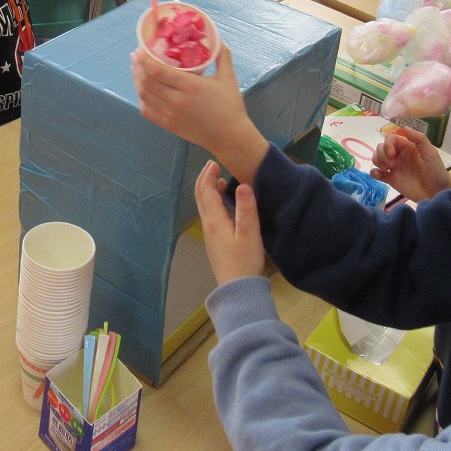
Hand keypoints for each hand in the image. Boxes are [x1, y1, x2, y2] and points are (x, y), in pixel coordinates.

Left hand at [131, 44, 267, 182]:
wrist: (230, 137)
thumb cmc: (230, 106)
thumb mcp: (228, 78)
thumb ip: (222, 56)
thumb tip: (218, 38)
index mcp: (190, 85)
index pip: (157, 70)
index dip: (145, 59)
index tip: (141, 49)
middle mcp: (176, 100)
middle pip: (147, 81)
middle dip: (138, 66)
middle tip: (136, 56)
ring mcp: (170, 114)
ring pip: (144, 95)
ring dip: (136, 80)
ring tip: (136, 69)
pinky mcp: (168, 125)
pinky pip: (147, 111)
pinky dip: (141, 99)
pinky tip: (142, 90)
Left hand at [194, 160, 263, 284]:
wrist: (237, 289)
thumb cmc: (244, 261)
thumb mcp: (249, 234)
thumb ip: (246, 209)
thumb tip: (242, 185)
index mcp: (215, 220)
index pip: (206, 191)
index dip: (208, 175)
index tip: (214, 161)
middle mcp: (209, 225)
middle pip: (201, 197)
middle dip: (205, 179)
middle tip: (212, 165)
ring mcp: (210, 234)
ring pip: (204, 206)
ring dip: (208, 190)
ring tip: (218, 180)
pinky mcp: (215, 241)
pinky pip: (210, 214)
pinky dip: (213, 202)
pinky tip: (224, 204)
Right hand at [370, 126, 450, 201]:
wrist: (437, 192)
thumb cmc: (435, 170)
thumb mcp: (430, 153)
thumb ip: (419, 138)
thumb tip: (404, 127)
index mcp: (406, 146)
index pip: (390, 139)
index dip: (387, 145)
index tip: (391, 154)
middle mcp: (398, 155)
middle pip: (380, 148)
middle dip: (382, 154)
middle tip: (392, 165)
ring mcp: (393, 167)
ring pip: (376, 159)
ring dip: (378, 162)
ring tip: (387, 170)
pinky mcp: (390, 179)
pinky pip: (376, 173)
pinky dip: (373, 172)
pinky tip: (378, 175)